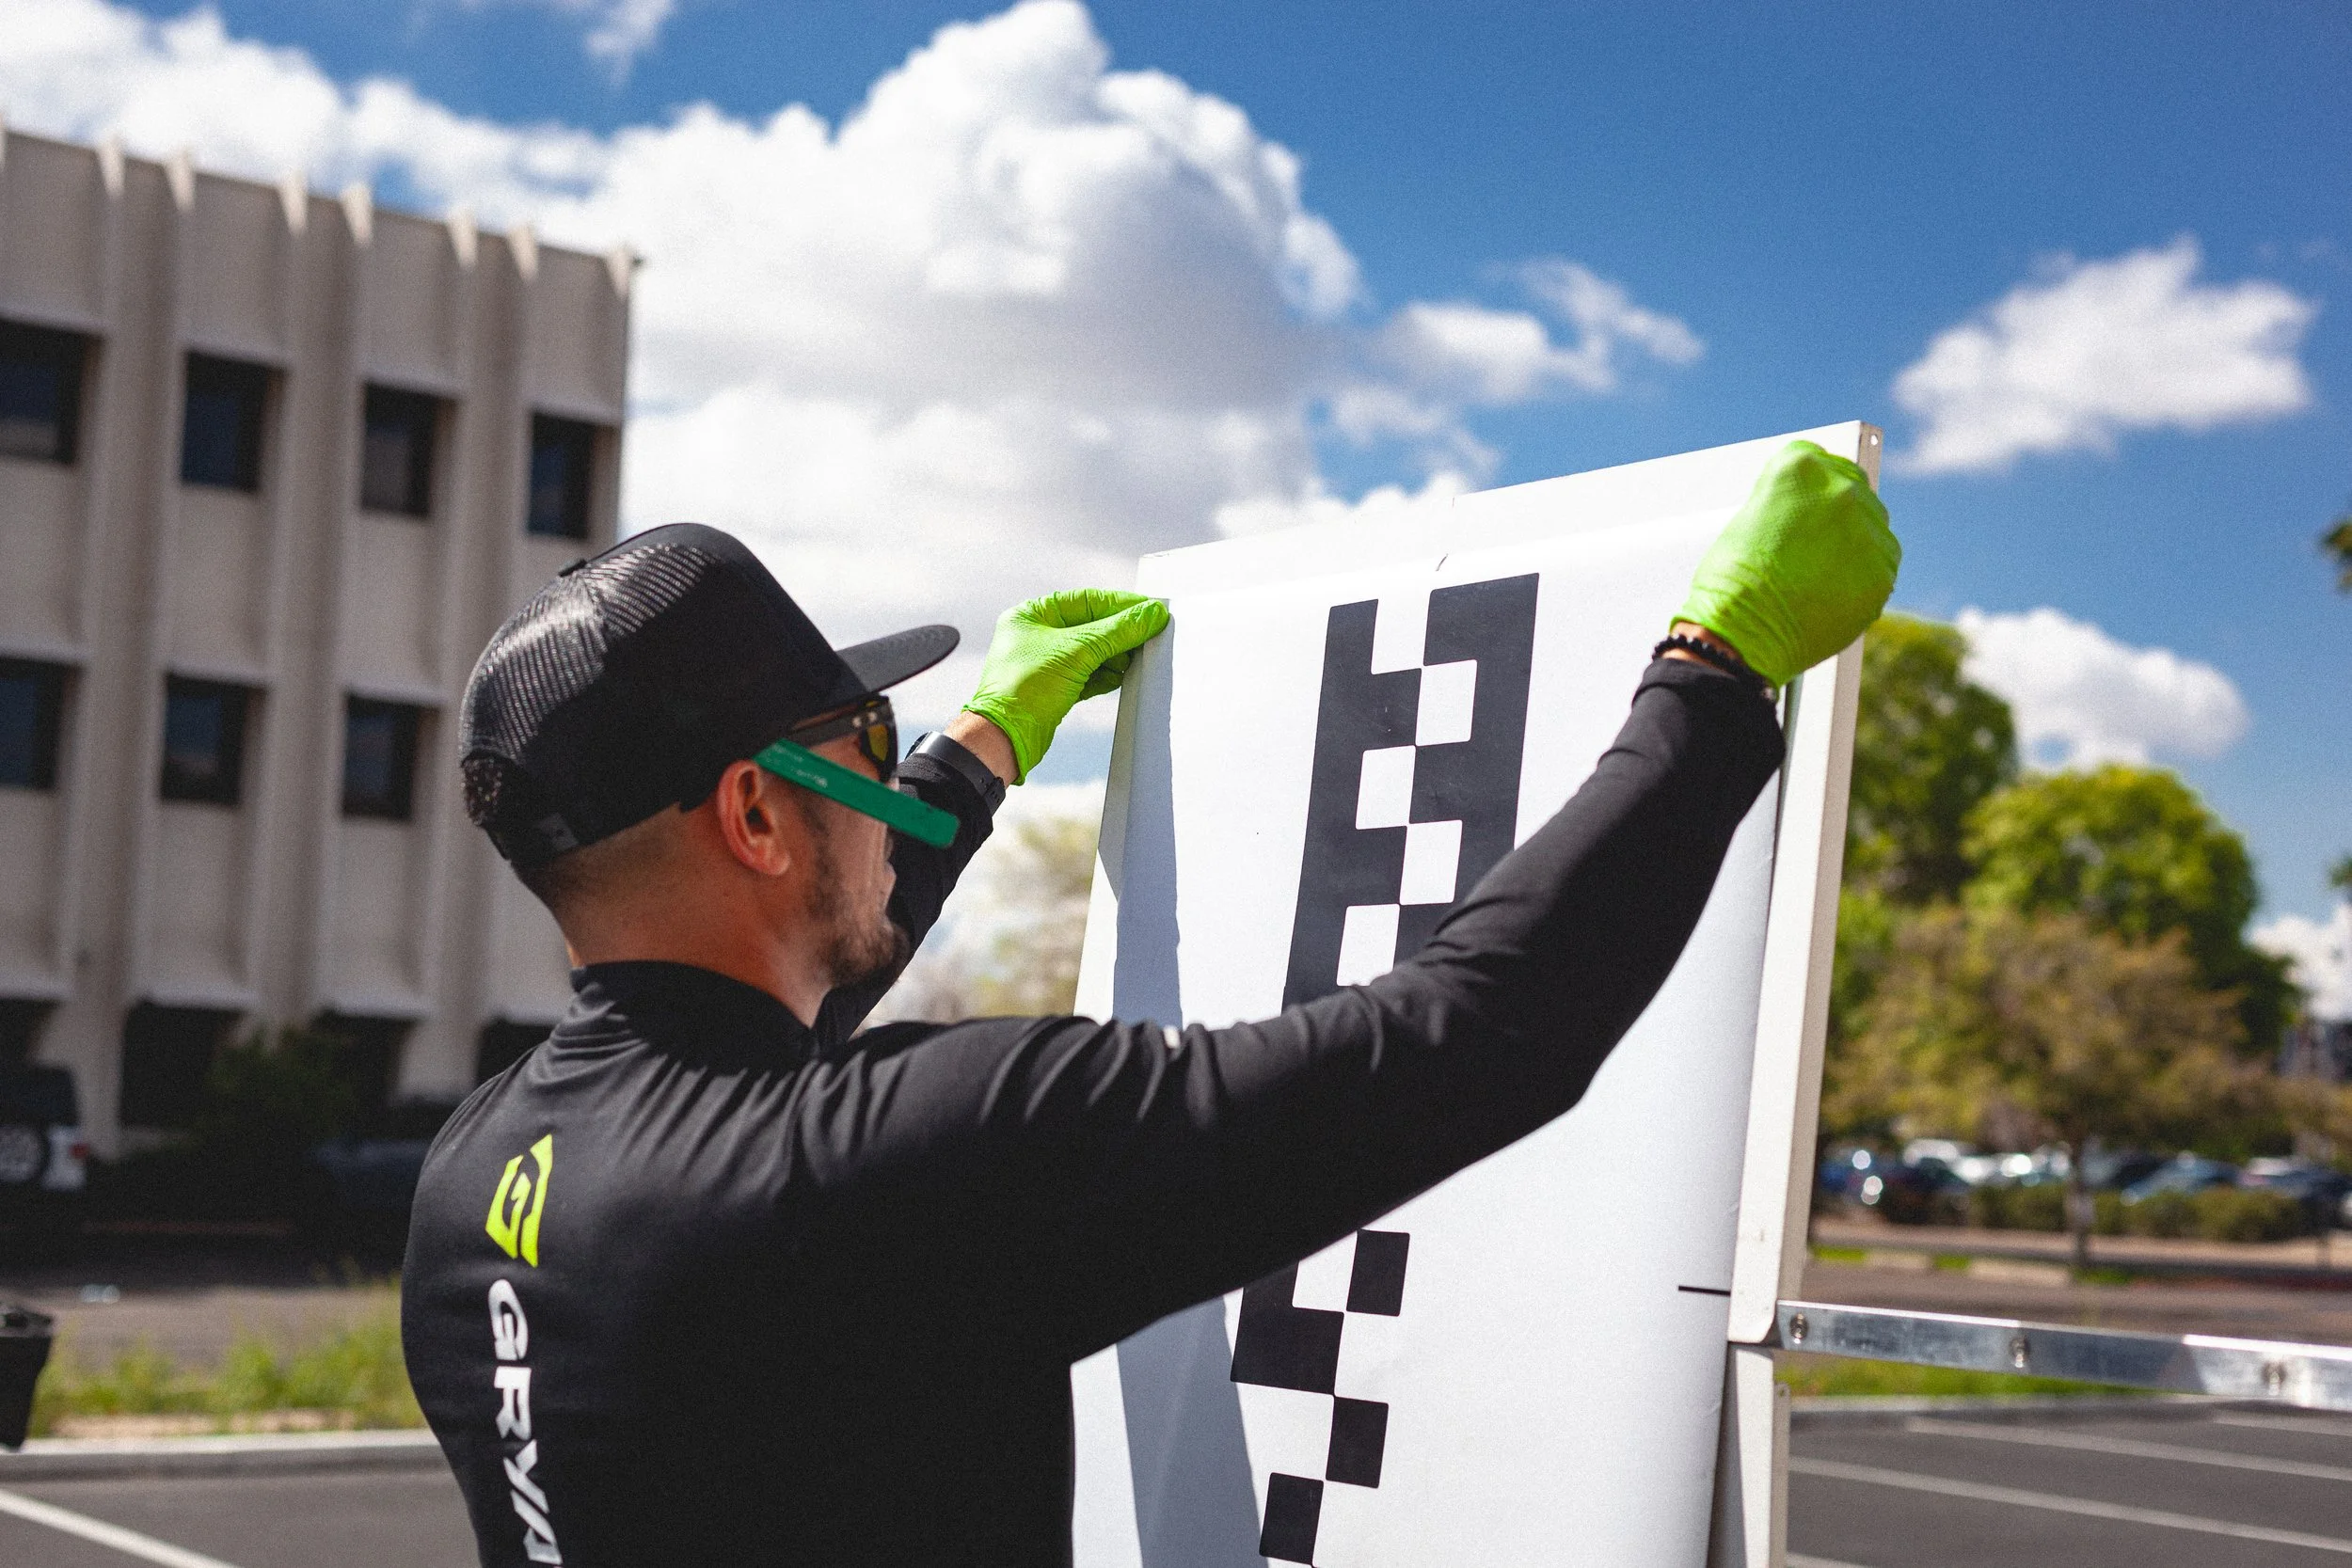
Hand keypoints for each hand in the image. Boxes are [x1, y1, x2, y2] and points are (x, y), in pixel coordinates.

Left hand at [963, 589, 1170, 780]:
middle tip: (1152, 634)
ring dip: (1117, 656)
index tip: (1151, 610)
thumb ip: (1117, 631)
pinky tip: (1124, 677)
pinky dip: (1107, 676)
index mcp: (1032, 615)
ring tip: (1140, 658)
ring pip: (1093, 652)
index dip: (1122, 605)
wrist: (1006, 739)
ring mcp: (1046, 663)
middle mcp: (1037, 635)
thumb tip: (1150, 615)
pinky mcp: (1055, 688)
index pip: (1087, 601)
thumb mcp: (1076, 652)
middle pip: (1092, 626)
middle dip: (1121, 633)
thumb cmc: (1024, 689)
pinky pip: (1089, 674)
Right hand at [1675, 440, 1900, 686]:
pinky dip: (1864, 577)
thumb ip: (1786, 505)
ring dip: (1856, 543)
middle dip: (1837, 511)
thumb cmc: (1730, 585)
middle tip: (1817, 541)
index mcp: (1798, 468)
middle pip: (1852, 488)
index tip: (1811, 501)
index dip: (1812, 486)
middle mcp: (1839, 490)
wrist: (1741, 635)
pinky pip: (1882, 565)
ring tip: (1822, 573)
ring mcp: (1866, 530)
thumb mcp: (1746, 522)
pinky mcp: (1882, 571)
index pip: (1818, 460)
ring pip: (1873, 526)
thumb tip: (1810, 515)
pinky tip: (1835, 591)